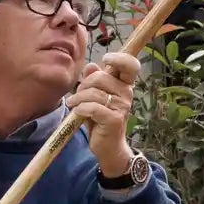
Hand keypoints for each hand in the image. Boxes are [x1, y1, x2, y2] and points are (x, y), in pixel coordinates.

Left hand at [69, 50, 141, 174]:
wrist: (108, 146)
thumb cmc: (100, 119)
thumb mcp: (95, 97)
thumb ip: (94, 80)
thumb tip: (91, 65)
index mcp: (124, 85)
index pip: (130, 65)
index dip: (119, 58)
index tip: (106, 58)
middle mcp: (126, 93)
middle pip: (101, 77)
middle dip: (84, 85)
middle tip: (77, 96)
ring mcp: (121, 106)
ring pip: (93, 93)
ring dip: (78, 98)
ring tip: (73, 105)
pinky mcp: (113, 119)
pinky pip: (92, 107)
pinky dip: (81, 109)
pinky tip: (78, 113)